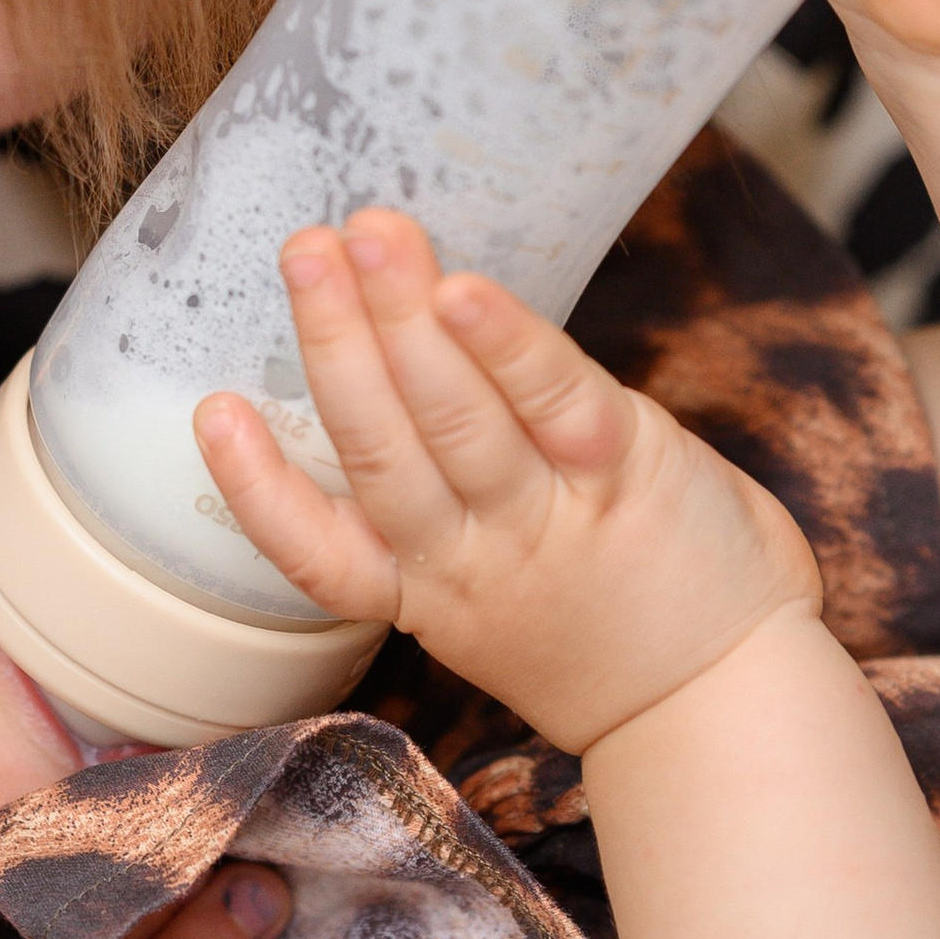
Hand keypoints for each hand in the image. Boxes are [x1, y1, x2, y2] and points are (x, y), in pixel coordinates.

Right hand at [195, 209, 816, 750]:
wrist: (726, 702)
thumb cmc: (603, 631)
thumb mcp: (491, 606)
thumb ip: (440, 510)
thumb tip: (389, 382)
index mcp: (425, 592)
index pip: (321, 554)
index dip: (259, 488)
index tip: (213, 412)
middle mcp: (474, 558)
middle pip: (380, 448)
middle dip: (333, 341)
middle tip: (301, 251)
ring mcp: (549, 515)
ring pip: (452, 417)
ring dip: (400, 319)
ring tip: (368, 236)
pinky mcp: (628, 469)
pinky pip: (555, 398)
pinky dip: (504, 343)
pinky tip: (460, 288)